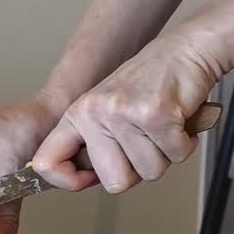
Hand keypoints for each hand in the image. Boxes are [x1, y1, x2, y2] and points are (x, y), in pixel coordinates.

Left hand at [32, 32, 219, 193]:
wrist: (186, 51)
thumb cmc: (151, 83)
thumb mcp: (107, 109)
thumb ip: (95, 144)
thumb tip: (84, 180)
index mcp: (79, 115)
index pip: (47, 163)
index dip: (70, 181)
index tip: (90, 178)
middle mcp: (96, 113)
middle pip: (115, 182)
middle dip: (139, 169)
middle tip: (147, 139)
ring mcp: (124, 114)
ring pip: (150, 172)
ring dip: (166, 154)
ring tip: (164, 124)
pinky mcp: (156, 115)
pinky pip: (176, 156)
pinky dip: (185, 144)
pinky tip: (179, 120)